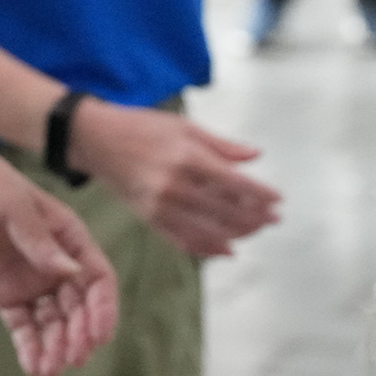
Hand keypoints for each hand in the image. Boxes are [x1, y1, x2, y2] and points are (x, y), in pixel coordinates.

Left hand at [0, 139, 121, 375]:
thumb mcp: (13, 207)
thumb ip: (39, 242)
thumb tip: (70, 272)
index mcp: (69, 236)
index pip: (97, 278)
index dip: (103, 308)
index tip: (99, 335)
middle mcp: (55, 262)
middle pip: (78, 307)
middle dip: (78, 335)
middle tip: (72, 358)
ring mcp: (30, 279)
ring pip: (52, 321)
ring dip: (55, 346)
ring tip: (50, 370)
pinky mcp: (4, 293)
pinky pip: (23, 324)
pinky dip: (30, 346)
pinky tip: (34, 366)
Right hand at [68, 103, 280, 258]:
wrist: (96, 140)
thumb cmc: (141, 127)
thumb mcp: (185, 126)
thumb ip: (222, 145)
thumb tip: (256, 155)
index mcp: (187, 157)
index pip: (234, 183)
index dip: (261, 194)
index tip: (278, 200)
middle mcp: (174, 185)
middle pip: (226, 211)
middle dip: (255, 218)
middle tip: (273, 218)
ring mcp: (161, 206)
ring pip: (209, 231)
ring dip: (237, 235)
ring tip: (255, 231)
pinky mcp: (150, 219)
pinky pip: (184, 241)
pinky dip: (208, 249)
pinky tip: (227, 250)